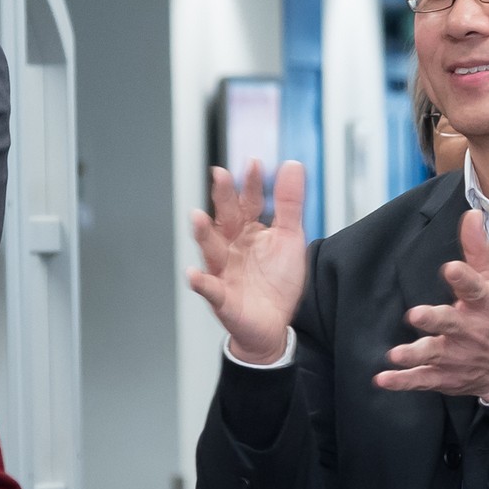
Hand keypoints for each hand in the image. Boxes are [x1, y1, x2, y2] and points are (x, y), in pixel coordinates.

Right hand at [187, 161, 307, 365]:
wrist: (274, 324)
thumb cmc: (277, 280)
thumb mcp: (289, 238)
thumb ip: (289, 204)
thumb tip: (293, 165)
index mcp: (248, 230)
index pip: (249, 202)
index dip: (251, 184)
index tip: (254, 163)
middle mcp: (232, 246)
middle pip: (225, 218)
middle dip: (222, 197)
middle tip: (220, 175)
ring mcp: (224, 271)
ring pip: (211, 249)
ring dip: (204, 234)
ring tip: (198, 217)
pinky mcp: (222, 298)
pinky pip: (210, 289)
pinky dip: (202, 282)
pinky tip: (195, 275)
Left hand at [376, 211, 488, 401]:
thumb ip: (478, 250)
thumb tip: (471, 215)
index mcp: (485, 304)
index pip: (475, 288)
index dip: (463, 279)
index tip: (450, 269)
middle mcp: (470, 331)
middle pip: (451, 323)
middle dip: (434, 320)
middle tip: (416, 315)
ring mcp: (456, 355)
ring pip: (433, 354)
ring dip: (414, 354)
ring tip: (396, 354)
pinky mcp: (445, 376)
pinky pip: (422, 379)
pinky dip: (403, 381)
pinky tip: (384, 379)